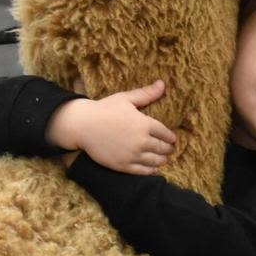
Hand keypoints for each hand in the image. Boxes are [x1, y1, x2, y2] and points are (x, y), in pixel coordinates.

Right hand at [49, 80, 176, 175]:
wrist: (82, 125)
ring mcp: (132, 155)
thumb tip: (162, 83)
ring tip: (164, 159)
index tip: (173, 139)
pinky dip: (151, 170)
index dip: (171, 137)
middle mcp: (141, 141)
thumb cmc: (104, 109)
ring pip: (155, 161)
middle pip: (162, 148)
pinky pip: (143, 171)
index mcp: (144, 124)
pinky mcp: (123, 166)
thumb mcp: (125, 98)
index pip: (165, 133)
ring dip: (162, 160)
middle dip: (168, 149)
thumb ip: (146, 94)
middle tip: (170, 149)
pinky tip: (152, 168)